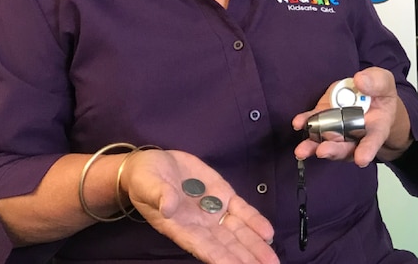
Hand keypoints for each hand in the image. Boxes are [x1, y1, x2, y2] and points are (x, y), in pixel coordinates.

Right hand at [120, 149, 278, 263]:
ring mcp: (213, 210)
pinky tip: (269, 233)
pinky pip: (242, 211)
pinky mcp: (223, 194)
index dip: (220, 258)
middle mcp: (200, 224)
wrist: (153, 163)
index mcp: (179, 227)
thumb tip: (168, 207)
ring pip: (238, 232)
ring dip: (255, 246)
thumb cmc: (145, 179)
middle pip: (226, 245)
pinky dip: (255, 222)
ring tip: (272, 260)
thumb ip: (159, 195)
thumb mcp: (147, 184)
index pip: (203, 247)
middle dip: (245, 258)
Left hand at [292, 67, 412, 166]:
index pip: (372, 141)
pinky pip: (314, 124)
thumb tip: (360, 80)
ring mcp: (338, 129)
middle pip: (345, 148)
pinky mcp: (324, 118)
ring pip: (326, 141)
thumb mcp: (384, 82)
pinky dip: (306, 124)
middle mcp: (356, 134)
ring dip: (313, 146)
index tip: (361, 159)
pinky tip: (298, 123)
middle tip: (323, 151)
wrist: (368, 93)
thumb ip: (376, 82)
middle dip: (333, 150)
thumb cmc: (380, 92)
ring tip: (303, 150)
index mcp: (376, 128)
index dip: (367, 151)